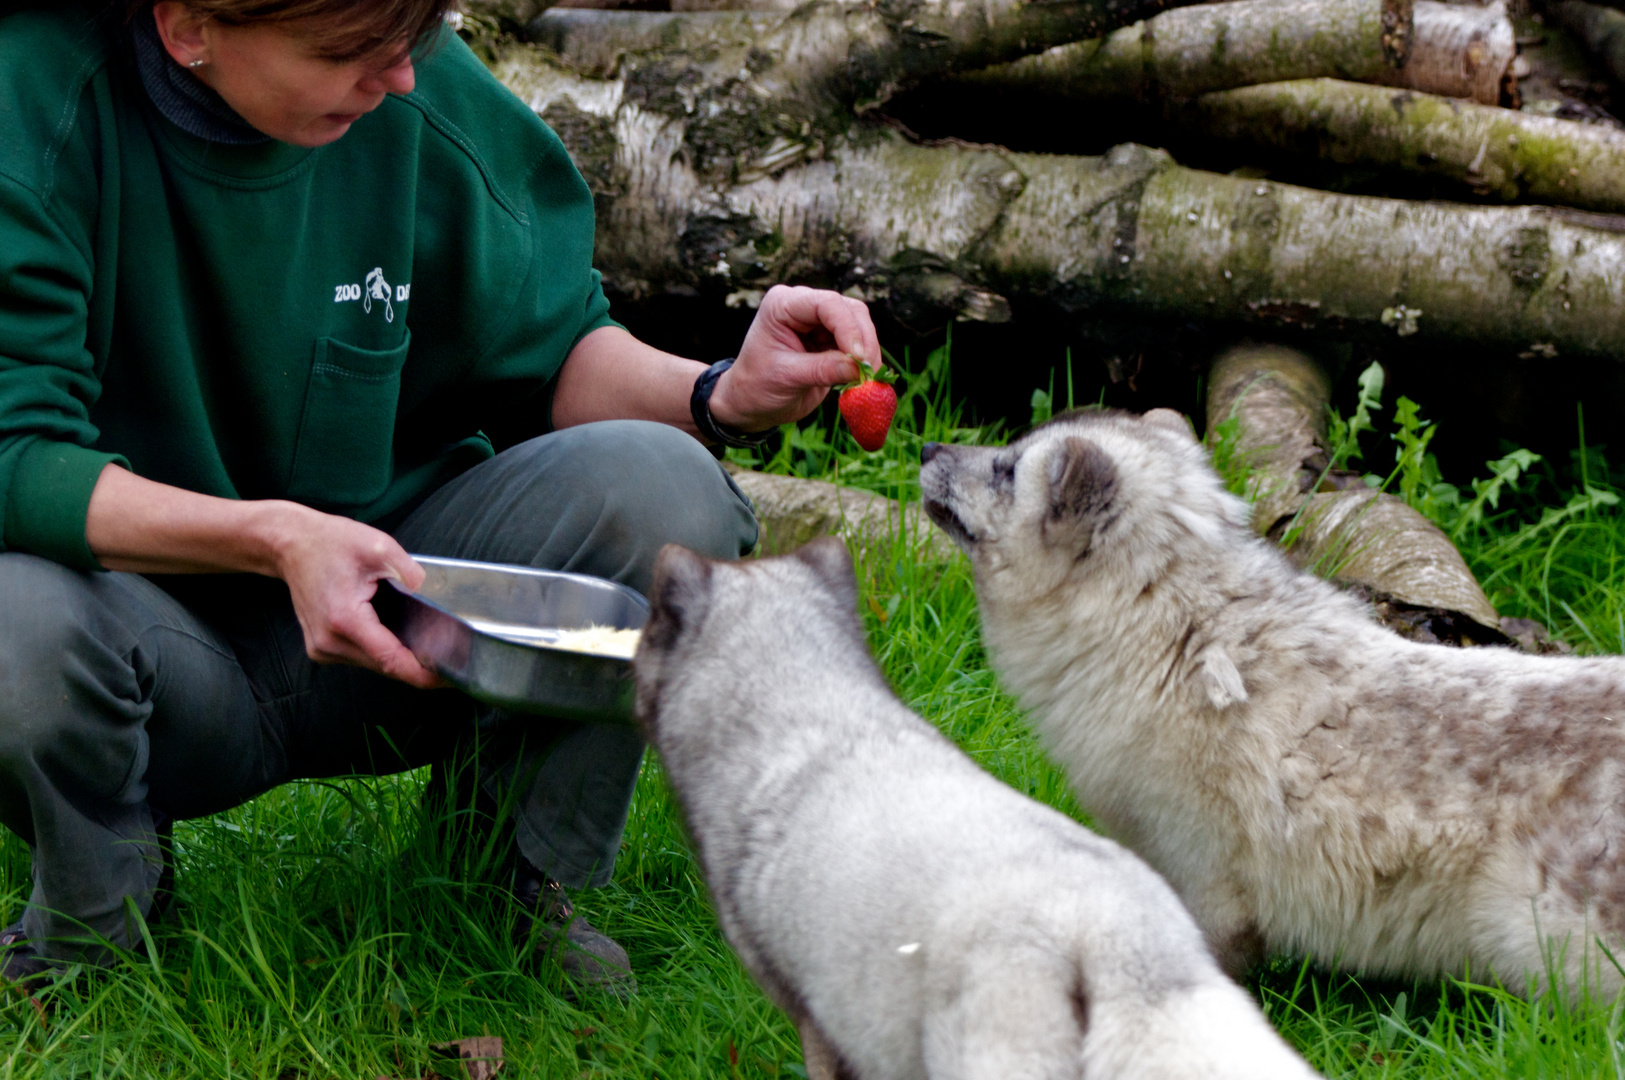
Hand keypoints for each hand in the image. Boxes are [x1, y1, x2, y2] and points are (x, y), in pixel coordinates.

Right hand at [272, 508, 442, 688]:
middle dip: (418, 665)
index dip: (423, 673)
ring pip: (373, 664)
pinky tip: (395, 634)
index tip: (448, 678)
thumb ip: (407, 570)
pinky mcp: (321, 648)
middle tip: (450, 656)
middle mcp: (329, 642)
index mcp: (344, 619)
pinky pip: (361, 657)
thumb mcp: (377, 546)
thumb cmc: (329, 543)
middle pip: (385, 666)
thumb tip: (427, 591)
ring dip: (398, 657)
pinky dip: (380, 650)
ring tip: (425, 641)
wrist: (290, 545)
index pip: (391, 660)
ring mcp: (322, 648)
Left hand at [708, 285, 881, 430]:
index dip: (848, 329)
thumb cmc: (757, 386)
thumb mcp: (786, 377)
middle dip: (863, 342)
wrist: (751, 403)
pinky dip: (865, 361)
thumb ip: (821, 369)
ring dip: (868, 352)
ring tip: (866, 380)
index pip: (826, 304)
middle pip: (850, 310)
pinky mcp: (832, 339)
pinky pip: (859, 343)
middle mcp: (804, 305)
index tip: (858, 359)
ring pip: (860, 325)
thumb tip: (857, 368)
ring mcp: (820, 320)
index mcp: (783, 304)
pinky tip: (862, 380)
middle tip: (868, 374)